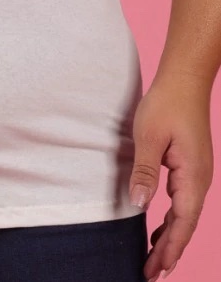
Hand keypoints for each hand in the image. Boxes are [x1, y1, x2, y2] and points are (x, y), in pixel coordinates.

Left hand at [129, 75, 213, 279]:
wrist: (184, 79)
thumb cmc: (166, 103)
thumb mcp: (149, 136)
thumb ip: (145, 172)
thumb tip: (140, 206)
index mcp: (193, 176)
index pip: (182, 223)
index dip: (170, 248)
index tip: (157, 270)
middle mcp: (200, 180)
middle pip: (186, 224)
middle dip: (169, 250)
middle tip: (151, 274)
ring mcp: (197, 173)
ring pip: (185, 215)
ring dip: (170, 237)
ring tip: (154, 258)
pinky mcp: (190, 166)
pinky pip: (182, 201)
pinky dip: (171, 219)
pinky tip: (158, 226)